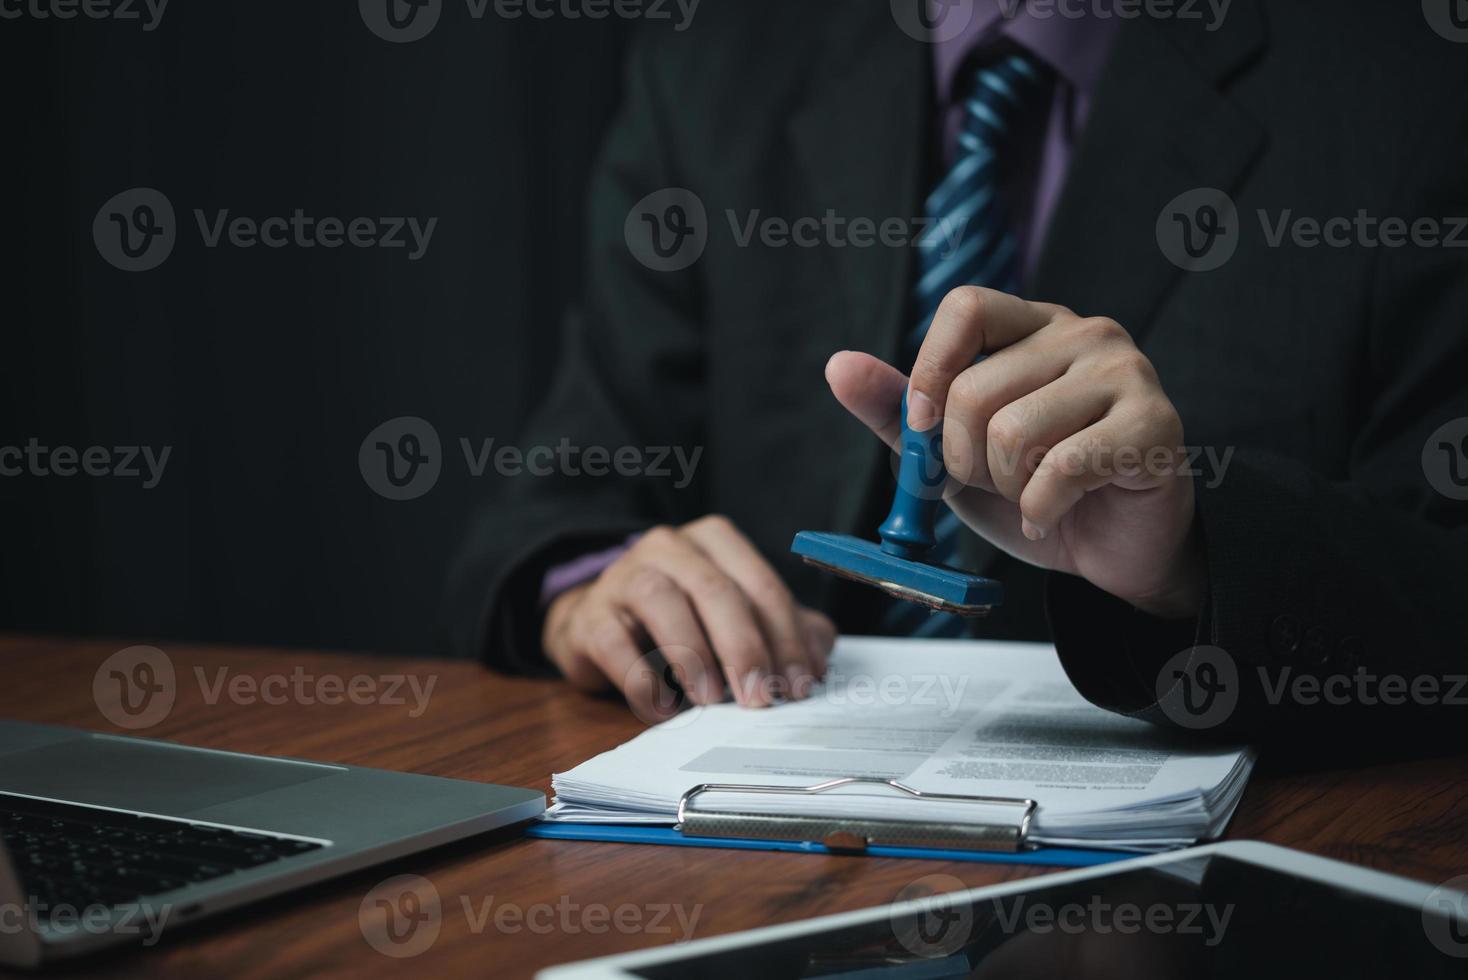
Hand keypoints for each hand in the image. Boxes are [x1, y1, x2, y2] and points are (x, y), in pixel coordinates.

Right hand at [542, 515, 835, 719]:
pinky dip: (641, 678)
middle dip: (744, 647)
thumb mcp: (738, 621)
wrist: (600, 629)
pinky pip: (613, 641)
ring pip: (662, 600)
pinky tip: (662, 706)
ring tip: (710, 698)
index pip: (760, 585)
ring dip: (692, 653)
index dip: (785, 637)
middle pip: (715, 589)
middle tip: (759, 697)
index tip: (799, 686)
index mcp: (714, 542)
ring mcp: (623, 575)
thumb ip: (784, 632)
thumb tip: (817, 659)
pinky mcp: (590, 615)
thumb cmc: (682, 623)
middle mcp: (669, 547)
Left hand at [826, 287, 1204, 619]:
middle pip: (975, 388)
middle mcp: (1085, 334)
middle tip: (996, 481)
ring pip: (1013, 431)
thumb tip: (838, 366)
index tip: (924, 427)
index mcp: (1034, 326)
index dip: (930, 371)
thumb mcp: (951, 453)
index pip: (965, 307)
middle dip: (964, 459)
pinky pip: (1062, 468)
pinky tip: (1053, 515)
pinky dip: (1040, 509)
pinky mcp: (1154, 425)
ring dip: (1006, 487)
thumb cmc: (1034, 491)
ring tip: (1031, 495)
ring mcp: (1127, 374)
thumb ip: (899, 412)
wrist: (1112, 551)